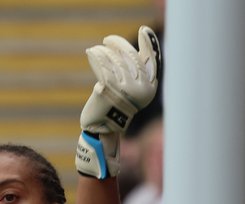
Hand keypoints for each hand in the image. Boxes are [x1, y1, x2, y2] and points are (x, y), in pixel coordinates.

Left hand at [75, 28, 159, 178]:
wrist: (101, 131)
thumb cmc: (115, 109)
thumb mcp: (131, 93)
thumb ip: (135, 75)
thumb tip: (131, 50)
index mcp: (149, 90)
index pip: (152, 62)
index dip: (149, 45)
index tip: (143, 31)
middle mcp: (140, 90)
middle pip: (132, 57)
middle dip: (119, 45)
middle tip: (108, 40)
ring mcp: (124, 89)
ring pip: (115, 60)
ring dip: (105, 51)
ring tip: (98, 50)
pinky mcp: (108, 89)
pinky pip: (102, 66)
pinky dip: (96, 56)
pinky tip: (92, 52)